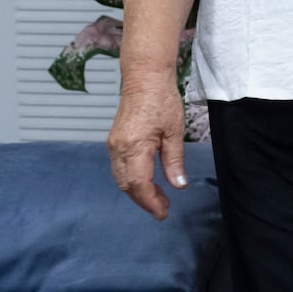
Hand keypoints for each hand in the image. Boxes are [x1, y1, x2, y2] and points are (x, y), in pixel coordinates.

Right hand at [108, 71, 188, 220]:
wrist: (144, 79)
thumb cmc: (161, 100)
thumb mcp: (174, 132)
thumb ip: (174, 161)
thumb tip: (178, 185)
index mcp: (134, 147)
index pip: (139, 185)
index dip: (150, 202)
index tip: (162, 213)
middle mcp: (119, 148)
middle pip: (127, 185)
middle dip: (144, 200)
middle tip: (163, 209)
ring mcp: (114, 145)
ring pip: (121, 179)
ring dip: (138, 192)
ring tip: (159, 199)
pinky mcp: (114, 142)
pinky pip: (119, 169)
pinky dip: (132, 180)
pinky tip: (147, 183)